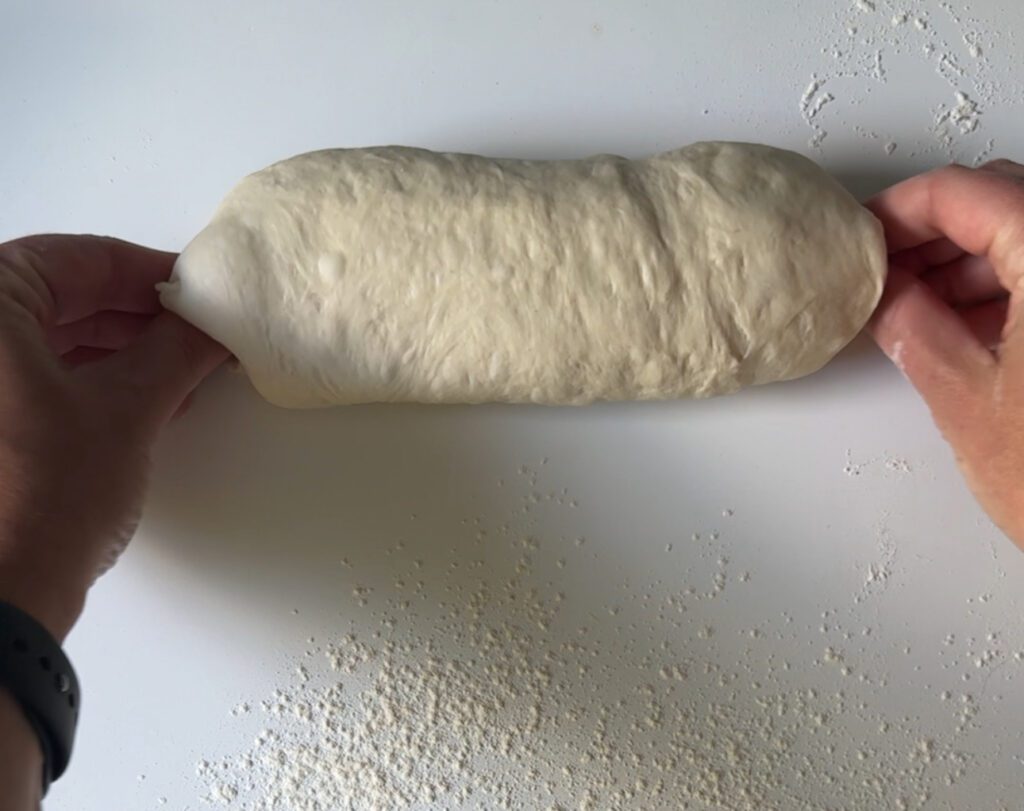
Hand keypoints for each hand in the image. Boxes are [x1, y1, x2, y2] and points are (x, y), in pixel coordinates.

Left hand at [0, 236, 226, 640]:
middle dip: (138, 319)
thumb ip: (177, 350)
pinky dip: (91, 384)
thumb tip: (216, 321)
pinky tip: (146, 403)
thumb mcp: (127, 410)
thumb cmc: (44, 495)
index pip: (76, 258)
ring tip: (184, 374)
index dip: (149, 274)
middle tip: (200, 336)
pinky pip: (36, 380)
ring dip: (120, 353)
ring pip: (49, 340)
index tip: (203, 293)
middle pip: (60, 297)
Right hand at [868, 160, 1023, 546]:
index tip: (861, 241)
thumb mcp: (967, 400)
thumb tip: (885, 292)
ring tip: (916, 311)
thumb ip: (912, 327)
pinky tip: (971, 330)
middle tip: (883, 276)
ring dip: (971, 263)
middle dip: (934, 235)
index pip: (965, 192)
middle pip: (1003, 202)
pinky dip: (1011, 288)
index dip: (899, 210)